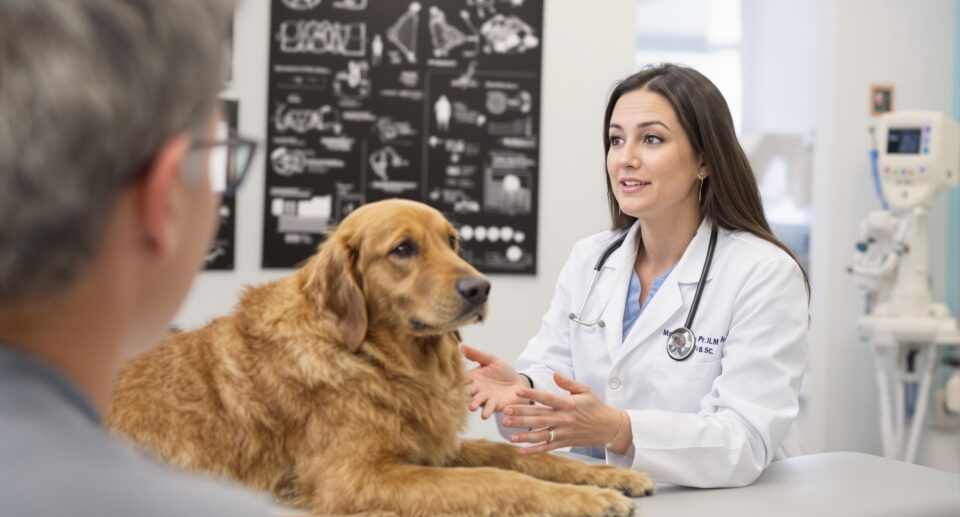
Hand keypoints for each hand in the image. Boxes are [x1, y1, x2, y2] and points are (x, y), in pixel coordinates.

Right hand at [461, 344, 529, 418]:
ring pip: (477, 401)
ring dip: (473, 404)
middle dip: (463, 393)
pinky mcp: (494, 405)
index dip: (456, 378)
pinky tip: (485, 415)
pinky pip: (489, 408)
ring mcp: (485, 398)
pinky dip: (486, 411)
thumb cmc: (504, 371)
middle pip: (467, 390)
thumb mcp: (491, 360)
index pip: (463, 377)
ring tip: (471, 407)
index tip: (449, 379)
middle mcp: (476, 388)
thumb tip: (460, 345)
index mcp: (474, 377)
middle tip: (458, 395)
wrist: (519, 383)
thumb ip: (476, 355)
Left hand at [502, 371, 627, 454]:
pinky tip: (521, 451)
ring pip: (541, 434)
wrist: (609, 427)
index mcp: (568, 403)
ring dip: (525, 435)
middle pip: (539, 417)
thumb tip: (554, 374)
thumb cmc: (595, 406)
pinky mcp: (565, 443)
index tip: (517, 392)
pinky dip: (535, 450)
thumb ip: (567, 383)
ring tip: (510, 434)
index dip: (531, 395)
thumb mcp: (584, 390)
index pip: (546, 398)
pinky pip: (548, 447)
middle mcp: (565, 418)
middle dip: (521, 416)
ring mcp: (564, 432)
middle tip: (505, 414)